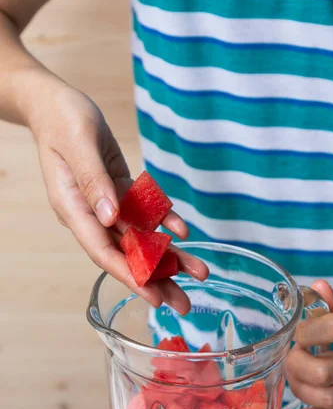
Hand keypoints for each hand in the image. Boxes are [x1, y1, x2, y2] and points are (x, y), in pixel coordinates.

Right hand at [27, 81, 206, 314]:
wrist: (57, 104)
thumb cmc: (62, 120)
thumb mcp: (78, 145)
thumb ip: (94, 182)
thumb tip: (109, 217)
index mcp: (74, 209)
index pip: (104, 252)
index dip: (131, 276)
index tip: (154, 297)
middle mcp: (92, 214)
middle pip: (127, 254)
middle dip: (157, 279)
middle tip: (184, 304)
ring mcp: (107, 205)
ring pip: (141, 237)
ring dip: (169, 255)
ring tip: (198, 272)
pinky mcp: (119, 192)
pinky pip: (145, 212)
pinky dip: (164, 221)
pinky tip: (183, 231)